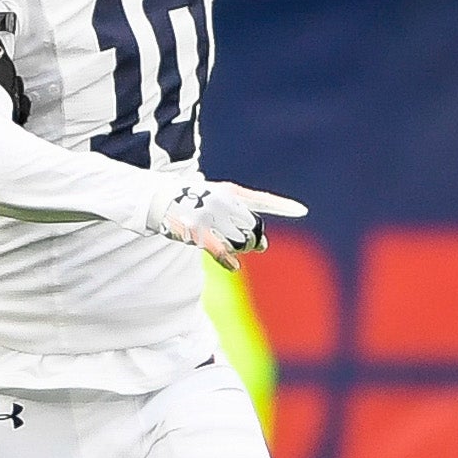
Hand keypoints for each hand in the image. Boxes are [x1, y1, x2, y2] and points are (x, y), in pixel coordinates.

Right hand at [145, 178, 306, 269]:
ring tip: (230, 248)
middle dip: (255, 240)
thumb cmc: (186, 201)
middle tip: (254, 245)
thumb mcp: (213, 198)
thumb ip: (238, 215)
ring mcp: (212, 216)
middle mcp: (224, 202)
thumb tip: (262, 245)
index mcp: (230, 191)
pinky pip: (223, 252)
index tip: (302, 210)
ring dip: (238, 249)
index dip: (283, 205)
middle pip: (253, 228)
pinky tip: (234, 266)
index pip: (262, 199)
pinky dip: (230, 261)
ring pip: (240, 242)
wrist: (155, 199)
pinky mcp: (200, 232)